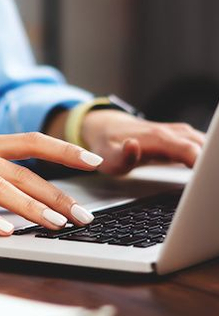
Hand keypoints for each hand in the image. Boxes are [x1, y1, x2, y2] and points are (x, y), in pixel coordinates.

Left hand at [80, 110, 205, 174]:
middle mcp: (171, 133)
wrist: (107, 128)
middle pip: (202, 146)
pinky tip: (207, 172)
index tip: (206, 179)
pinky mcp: (181, 137)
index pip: (188, 149)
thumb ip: (121, 156)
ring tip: (210, 181)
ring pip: (205, 143)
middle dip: (209, 164)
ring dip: (209, 159)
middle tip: (210, 188)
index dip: (202, 162)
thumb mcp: (108, 157)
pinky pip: (202, 144)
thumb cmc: (109, 146)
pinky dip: (206, 157)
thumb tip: (132, 145)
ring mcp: (177, 133)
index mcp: (157, 138)